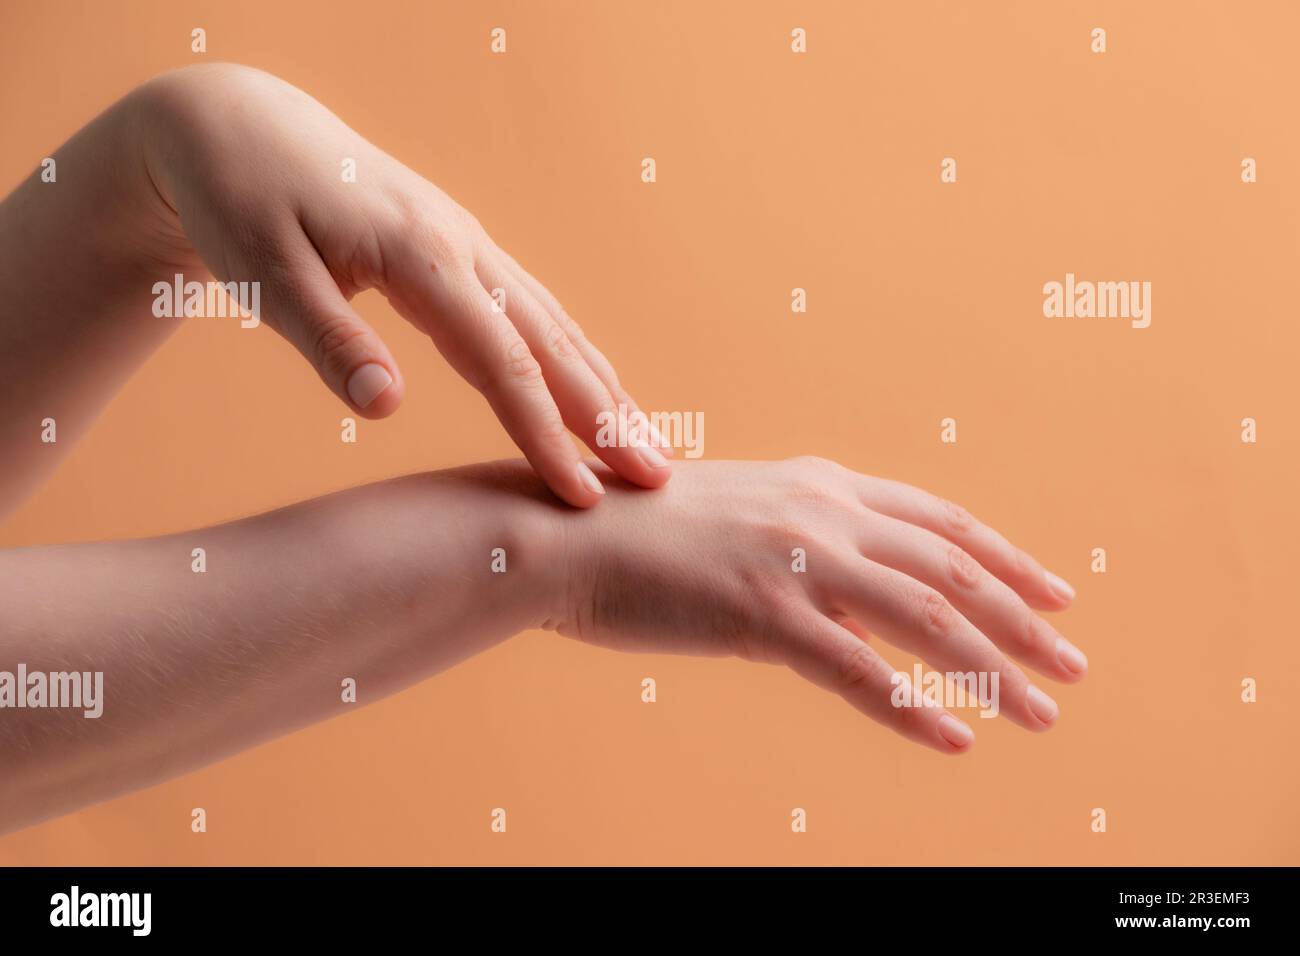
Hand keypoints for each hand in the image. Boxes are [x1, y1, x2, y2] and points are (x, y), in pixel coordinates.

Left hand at [132, 63, 669, 506]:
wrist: (239, 127)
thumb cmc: (241, 201)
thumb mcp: (264, 272)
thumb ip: (330, 339)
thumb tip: (387, 408)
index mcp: (422, 255)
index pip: (501, 361)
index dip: (545, 433)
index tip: (581, 495)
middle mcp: (463, 247)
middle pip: (552, 342)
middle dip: (606, 413)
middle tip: (657, 477)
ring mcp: (469, 246)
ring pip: (554, 324)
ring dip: (603, 386)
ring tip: (645, 443)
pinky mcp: (461, 253)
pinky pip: (533, 311)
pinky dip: (571, 356)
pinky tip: (592, 387)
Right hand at [553, 457, 1084, 752]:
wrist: (564, 532)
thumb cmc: (647, 533)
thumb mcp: (746, 524)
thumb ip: (812, 555)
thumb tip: (866, 609)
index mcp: (822, 486)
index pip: (941, 521)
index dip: (1007, 559)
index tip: (1055, 595)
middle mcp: (824, 512)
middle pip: (953, 570)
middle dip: (1023, 622)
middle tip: (1074, 667)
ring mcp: (796, 560)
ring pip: (925, 619)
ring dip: (993, 672)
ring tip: (1042, 716)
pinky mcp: (761, 612)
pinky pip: (857, 669)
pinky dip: (913, 709)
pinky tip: (955, 741)